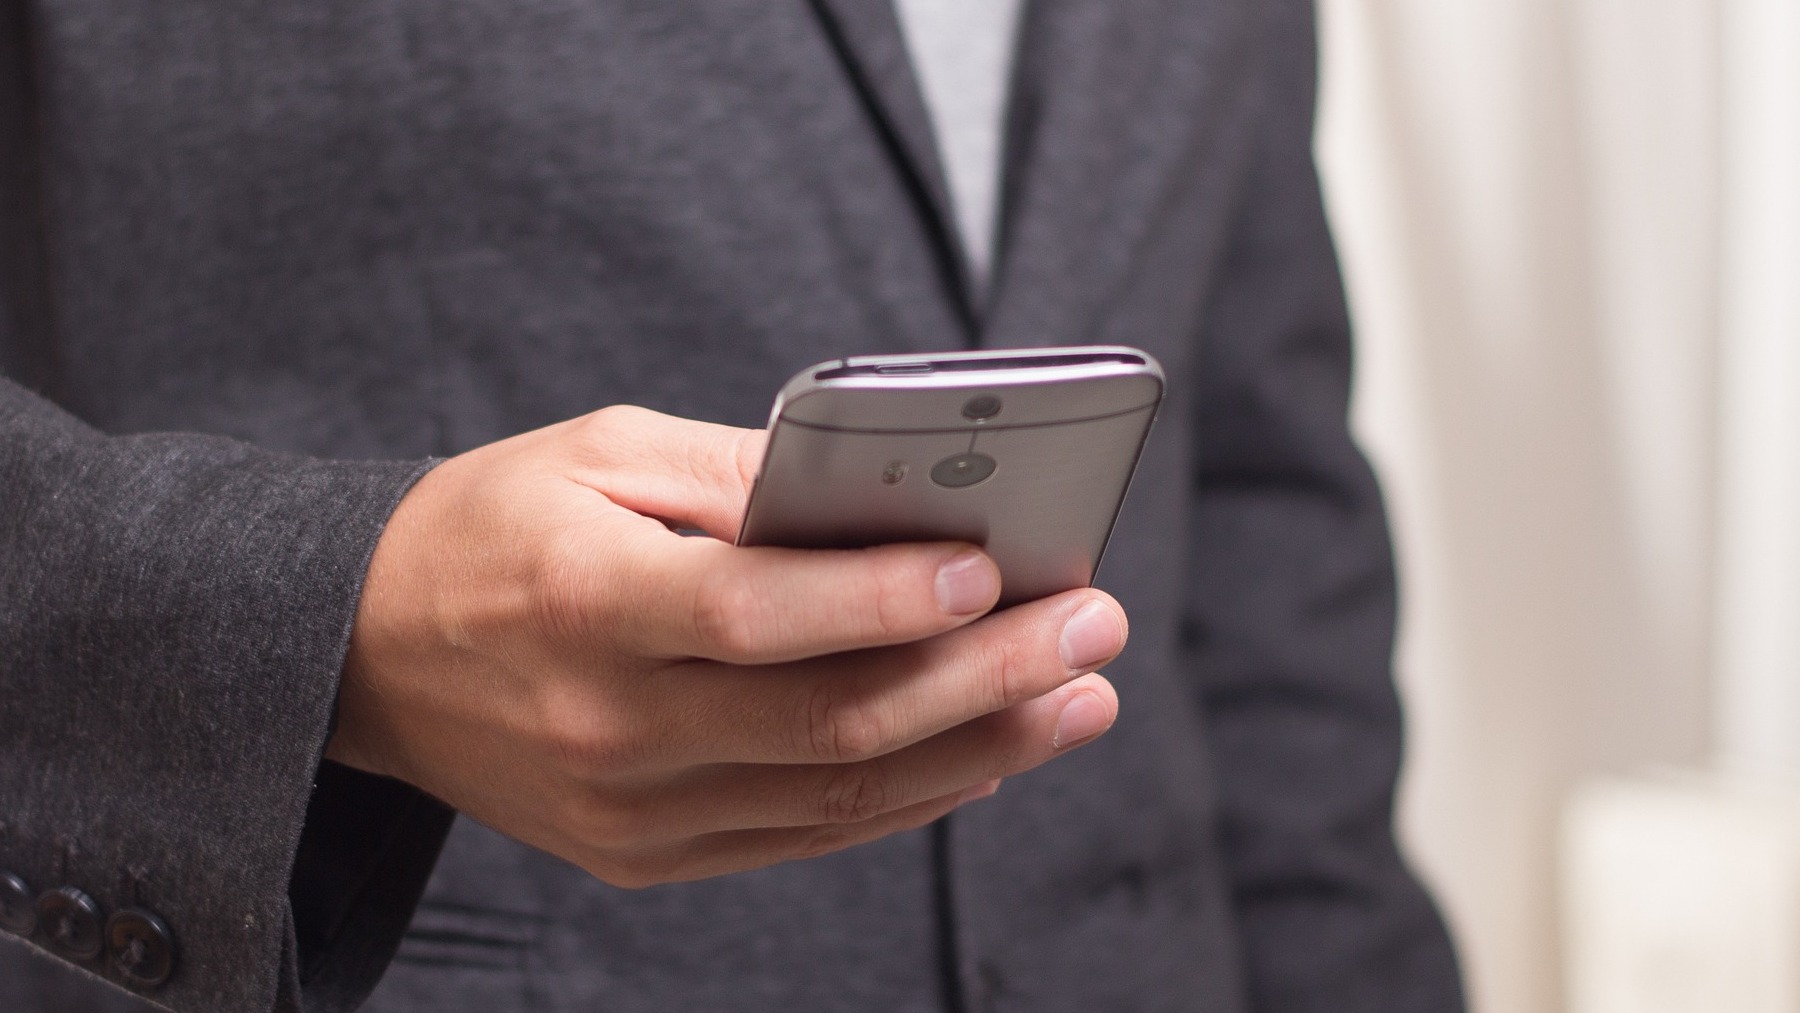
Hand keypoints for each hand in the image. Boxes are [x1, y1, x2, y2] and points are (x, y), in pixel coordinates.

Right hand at [329, 406, 1124, 886]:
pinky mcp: (647, 853)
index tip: (995, 573)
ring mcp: (630, 809)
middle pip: (827, 720)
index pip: (753, 614)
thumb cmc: (492, 525)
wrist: (366, 655)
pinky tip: (988, 751)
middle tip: (1093, 626)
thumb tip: (886, 498)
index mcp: (583, 601)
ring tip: (1079, 697)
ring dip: (979, 747)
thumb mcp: (597, 453)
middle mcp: (609, 725)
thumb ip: (739, 478)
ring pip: (837, 795)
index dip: (880, 600)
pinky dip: (909, 796)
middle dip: (983, 675)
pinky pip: (805, 837)